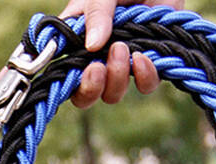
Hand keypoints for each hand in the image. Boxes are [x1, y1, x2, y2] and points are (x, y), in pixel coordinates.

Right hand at [60, 0, 184, 107]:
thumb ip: (95, 15)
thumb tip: (92, 46)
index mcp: (77, 44)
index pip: (65, 76)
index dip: (69, 83)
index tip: (78, 70)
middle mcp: (97, 59)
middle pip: (85, 96)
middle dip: (91, 88)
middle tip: (97, 68)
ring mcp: (122, 65)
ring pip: (113, 93)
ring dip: (116, 78)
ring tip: (121, 48)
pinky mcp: (149, 65)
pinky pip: (145, 85)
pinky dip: (144, 76)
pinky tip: (142, 58)